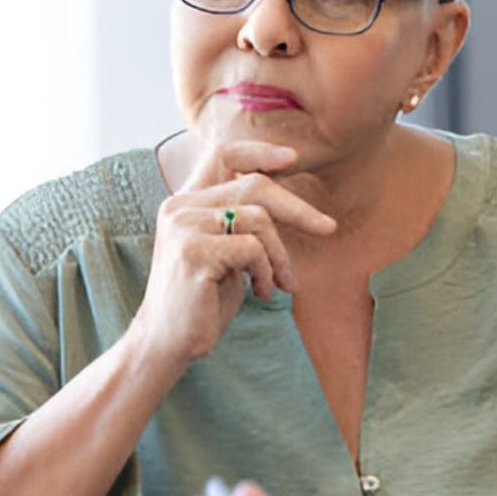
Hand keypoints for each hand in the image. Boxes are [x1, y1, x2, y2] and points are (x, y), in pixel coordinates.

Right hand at [128, 140, 335, 366]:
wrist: (168, 344)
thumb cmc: (204, 301)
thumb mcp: (228, 253)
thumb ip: (243, 222)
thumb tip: (289, 200)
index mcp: (186, 201)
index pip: (224, 154)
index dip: (260, 151)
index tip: (293, 158)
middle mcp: (180, 207)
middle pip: (254, 185)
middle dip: (297, 209)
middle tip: (328, 229)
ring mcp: (184, 227)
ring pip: (259, 219)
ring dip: (280, 256)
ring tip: (279, 283)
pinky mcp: (194, 253)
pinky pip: (252, 249)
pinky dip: (267, 272)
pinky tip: (260, 293)